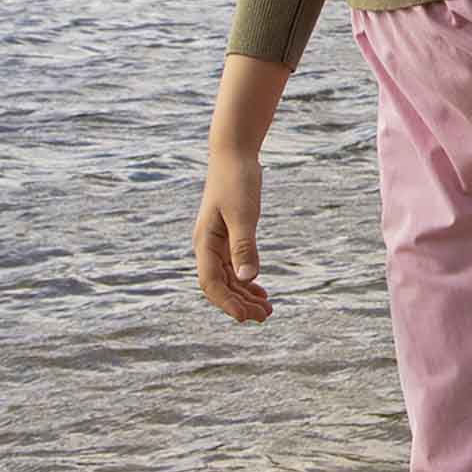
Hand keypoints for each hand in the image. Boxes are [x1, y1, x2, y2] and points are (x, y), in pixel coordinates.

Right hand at [193, 148, 273, 323]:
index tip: (246, 317)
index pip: (212, 284)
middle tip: (265, 317)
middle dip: (240, 304)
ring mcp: (216, 241)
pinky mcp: (227, 235)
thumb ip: (244, 246)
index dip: (228, 303)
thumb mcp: (243, 213)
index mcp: (205, 243)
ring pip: (228, 277)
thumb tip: (247, 279)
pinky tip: (259, 288)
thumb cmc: (237, 180)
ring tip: (266, 309)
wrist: (234, 154)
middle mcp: (207, 246)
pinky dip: (245, 279)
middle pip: (220, 285)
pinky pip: (233, 265)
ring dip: (244, 294)